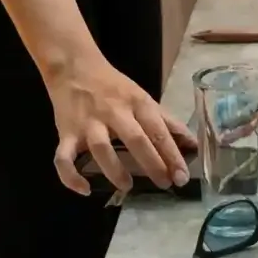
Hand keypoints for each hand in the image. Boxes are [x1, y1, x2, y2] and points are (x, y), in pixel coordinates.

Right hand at [47, 51, 186, 196]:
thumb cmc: (113, 87)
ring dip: (115, 170)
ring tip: (128, 186)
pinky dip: (71, 177)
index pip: (158, 130)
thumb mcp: (143, 98)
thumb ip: (167, 122)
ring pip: (102, 148)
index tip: (182, 176)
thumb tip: (193, 144)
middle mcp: (114, 112)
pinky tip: (85, 190)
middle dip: (152, 163)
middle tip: (164, 184)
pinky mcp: (65, 133)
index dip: (172, 154)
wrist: (73, 67)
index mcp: (137, 103)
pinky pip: (64, 158)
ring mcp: (88, 123)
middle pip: (136, 139)